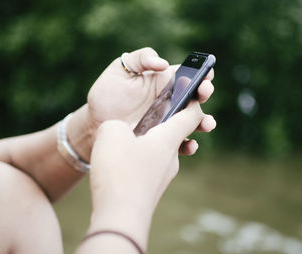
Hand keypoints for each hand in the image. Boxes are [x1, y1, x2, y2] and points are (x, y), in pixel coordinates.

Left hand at [69, 47, 215, 160]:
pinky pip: (178, 143)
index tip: (206, 74)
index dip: (201, 73)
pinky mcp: (161, 141)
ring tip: (206, 124)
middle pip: (195, 98)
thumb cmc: (107, 93)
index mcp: (164, 82)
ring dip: (204, 123)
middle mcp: (170, 102)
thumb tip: (163, 63)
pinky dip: (188, 146)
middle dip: (204, 94)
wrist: (94, 124)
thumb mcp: (119, 70)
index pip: (188, 75)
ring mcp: (167, 122)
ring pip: (192, 122)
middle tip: (203, 94)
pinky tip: (189, 145)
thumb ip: (141, 59)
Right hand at [89, 101, 206, 217]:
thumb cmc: (119, 171)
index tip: (193, 91)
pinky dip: (142, 158)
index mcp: (168, 138)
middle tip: (155, 113)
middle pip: (178, 133)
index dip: (194, 100)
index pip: (192, 115)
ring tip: (131, 140)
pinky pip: (151, 166)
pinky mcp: (152, 189)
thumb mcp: (111, 133)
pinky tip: (124, 162)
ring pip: (163, 151)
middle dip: (170, 120)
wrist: (119, 216)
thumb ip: (118, 124)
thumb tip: (121, 132)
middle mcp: (172, 157)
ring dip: (153, 141)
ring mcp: (163, 176)